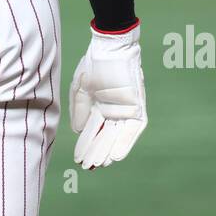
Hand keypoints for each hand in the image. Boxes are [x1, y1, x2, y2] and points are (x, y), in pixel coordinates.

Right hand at [69, 22, 147, 168]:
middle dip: (96, 152)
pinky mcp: (137, 107)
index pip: (92, 131)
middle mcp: (112, 111)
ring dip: (109, 150)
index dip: (86, 145)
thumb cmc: (94, 64)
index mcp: (98, 107)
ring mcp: (125, 110)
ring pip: (117, 135)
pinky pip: (133, 129)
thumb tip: (78, 132)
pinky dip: (125, 142)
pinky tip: (116, 156)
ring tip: (100, 165)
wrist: (109, 48)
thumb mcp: (80, 88)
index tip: (79, 160)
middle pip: (105, 136)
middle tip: (88, 167)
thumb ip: (79, 110)